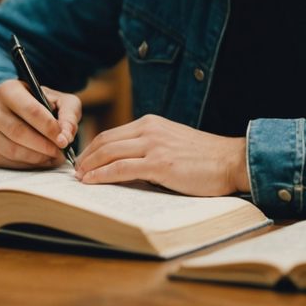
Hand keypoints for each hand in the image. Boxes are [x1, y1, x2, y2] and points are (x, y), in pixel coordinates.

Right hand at [0, 79, 81, 168]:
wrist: (12, 111)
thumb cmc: (39, 105)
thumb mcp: (58, 100)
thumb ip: (68, 114)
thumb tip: (66, 137)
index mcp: (8, 90)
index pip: (31, 110)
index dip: (49, 128)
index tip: (64, 140)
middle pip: (19, 132)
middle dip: (44, 145)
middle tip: (61, 152)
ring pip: (13, 150)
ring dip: (37, 158)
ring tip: (54, 157)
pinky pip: (8, 162)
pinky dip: (28, 165)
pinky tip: (41, 160)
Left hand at [74, 115, 249, 196]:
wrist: (231, 160)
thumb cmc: (206, 157)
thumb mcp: (173, 142)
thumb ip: (152, 147)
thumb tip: (130, 164)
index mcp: (152, 123)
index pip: (113, 133)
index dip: (94, 147)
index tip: (84, 160)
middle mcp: (150, 129)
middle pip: (106, 141)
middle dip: (86, 157)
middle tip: (75, 171)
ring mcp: (154, 146)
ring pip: (110, 153)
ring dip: (90, 166)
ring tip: (79, 178)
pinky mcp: (159, 164)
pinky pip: (121, 168)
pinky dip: (102, 175)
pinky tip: (92, 182)